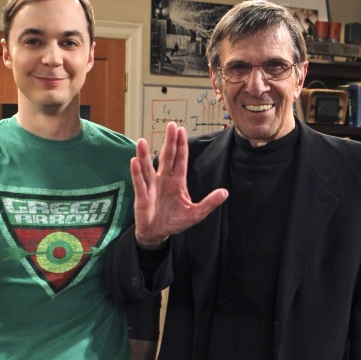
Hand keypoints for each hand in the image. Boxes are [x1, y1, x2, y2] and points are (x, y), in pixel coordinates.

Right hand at [131, 121, 227, 247]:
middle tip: (170, 125)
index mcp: (177, 182)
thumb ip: (209, 203)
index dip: (181, 145)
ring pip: (148, 167)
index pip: (180, 160)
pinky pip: (139, 183)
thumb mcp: (195, 214)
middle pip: (166, 157)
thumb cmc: (174, 221)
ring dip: (145, 155)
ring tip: (142, 141)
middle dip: (169, 142)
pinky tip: (135, 162)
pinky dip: (137, 173)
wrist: (158, 234)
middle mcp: (163, 180)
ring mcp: (152, 187)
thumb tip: (225, 193)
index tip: (181, 130)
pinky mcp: (142, 197)